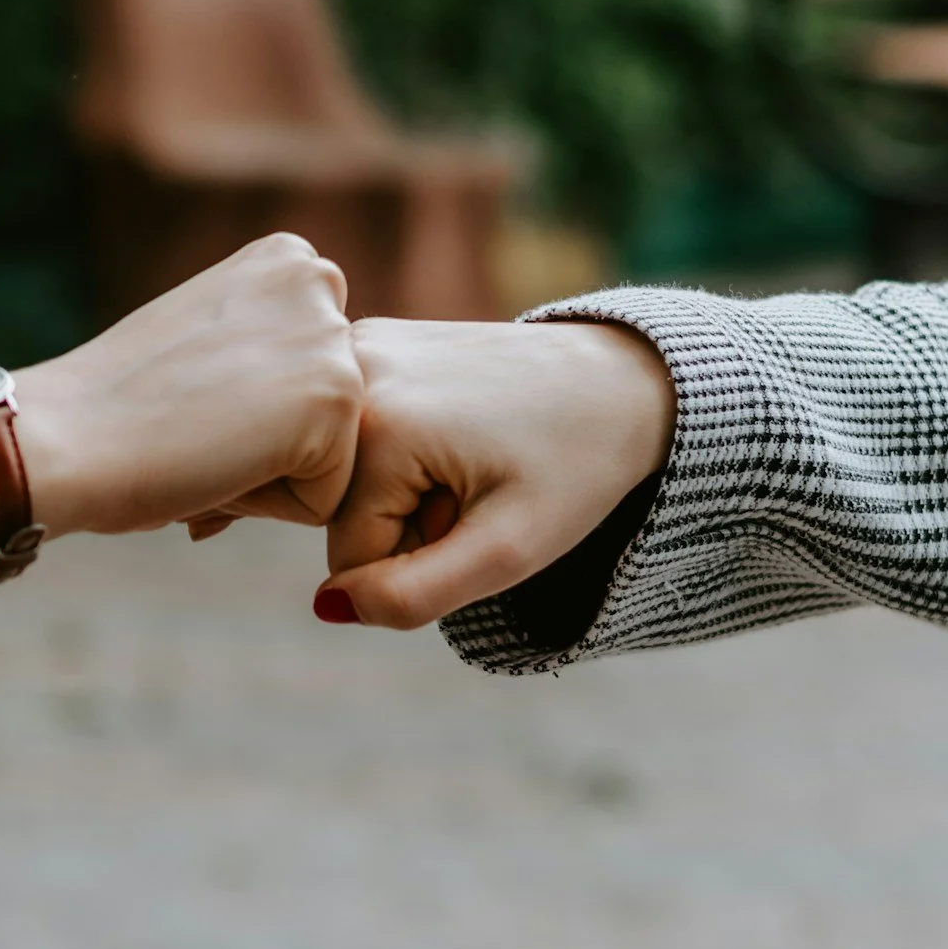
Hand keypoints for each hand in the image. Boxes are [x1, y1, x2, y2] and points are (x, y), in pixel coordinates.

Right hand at [18, 233, 362, 536]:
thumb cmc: (111, 406)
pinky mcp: (338, 397)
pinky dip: (269, 505)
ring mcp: (332, 336)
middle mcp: (316, 279)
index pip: (311, 375)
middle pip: (329, 414)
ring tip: (203, 444)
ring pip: (331, 457)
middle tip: (192, 427)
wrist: (65, 435)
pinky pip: (326, 497)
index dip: (249, 410)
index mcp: (284, 260)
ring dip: (266, 475)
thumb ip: (260, 346)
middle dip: (267, 443)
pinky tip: (217, 467)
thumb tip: (295, 401)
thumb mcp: (203, 340)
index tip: (188, 398)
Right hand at [314, 317, 674, 628]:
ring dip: (400, 488)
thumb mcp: (507, 551)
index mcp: (376, 425)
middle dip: (402, 522)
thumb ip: (413, 596)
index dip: (417, 561)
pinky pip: (353, 436)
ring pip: (343, 475)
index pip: (348, 557)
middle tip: (475, 488)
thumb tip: (328, 606)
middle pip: (338, 511)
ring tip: (468, 460)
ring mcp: (355, 349)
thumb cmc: (574, 466)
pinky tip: (453, 429)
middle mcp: (351, 374)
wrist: (619, 380)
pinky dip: (398, 449)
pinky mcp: (368, 342)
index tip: (476, 516)